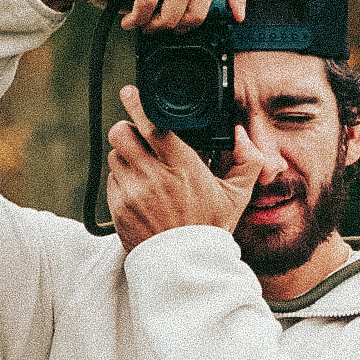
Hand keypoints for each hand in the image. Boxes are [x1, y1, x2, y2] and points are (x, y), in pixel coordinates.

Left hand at [107, 86, 264, 252]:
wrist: (186, 267)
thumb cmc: (211, 229)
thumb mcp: (238, 195)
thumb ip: (247, 160)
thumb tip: (239, 133)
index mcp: (182, 166)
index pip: (152, 124)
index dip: (137, 104)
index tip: (130, 92)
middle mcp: (153, 176)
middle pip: (121, 133)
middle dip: (127, 129)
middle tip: (137, 135)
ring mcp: (132, 192)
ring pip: (115, 156)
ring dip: (125, 156)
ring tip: (143, 167)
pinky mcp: (118, 208)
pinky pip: (112, 181)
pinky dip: (122, 180)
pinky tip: (139, 191)